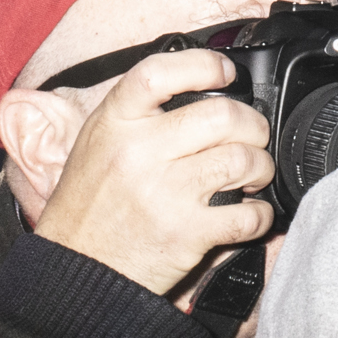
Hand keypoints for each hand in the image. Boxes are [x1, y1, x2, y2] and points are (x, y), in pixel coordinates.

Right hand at [34, 47, 277, 294]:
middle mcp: (139, 152)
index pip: (161, 73)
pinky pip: (248, 215)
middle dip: (252, 126)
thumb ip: (136, 115)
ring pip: (243, 160)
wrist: (76, 271)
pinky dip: (261, 215)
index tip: (226, 74)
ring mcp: (165, 193)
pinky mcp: (187, 233)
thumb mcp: (95, 144)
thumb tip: (193, 90)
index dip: (204, 66)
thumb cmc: (87, 207)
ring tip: (253, 175)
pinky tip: (252, 214)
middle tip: (252, 137)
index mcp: (114, 123)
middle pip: (223, 116)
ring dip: (260, 167)